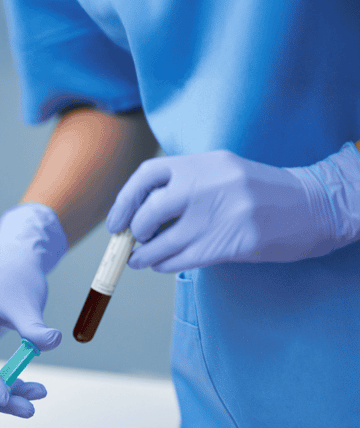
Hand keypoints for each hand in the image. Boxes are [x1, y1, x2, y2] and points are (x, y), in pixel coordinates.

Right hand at [0, 203, 67, 416]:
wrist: (12, 261)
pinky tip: (27, 385)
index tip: (7, 399)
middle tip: (30, 408)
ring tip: (37, 394)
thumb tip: (51, 342)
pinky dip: (2, 381)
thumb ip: (35, 326)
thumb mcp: (28, 302)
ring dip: (2, 393)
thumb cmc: (16, 277)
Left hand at [106, 143, 359, 272]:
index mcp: (203, 163)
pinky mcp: (230, 244)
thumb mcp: (221, 172)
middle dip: (135, 230)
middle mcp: (207, 186)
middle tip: (133, 239)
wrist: (311, 206)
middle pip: (150, 211)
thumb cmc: (259, 191)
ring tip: (139, 259)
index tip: (118, 221)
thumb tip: (137, 213)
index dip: (125, 201)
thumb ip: (184, 184)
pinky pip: (181, 259)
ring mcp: (218, 216)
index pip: (148, 176)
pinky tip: (160, 264)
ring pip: (162, 242)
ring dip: (144, 255)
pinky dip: (163, 264)